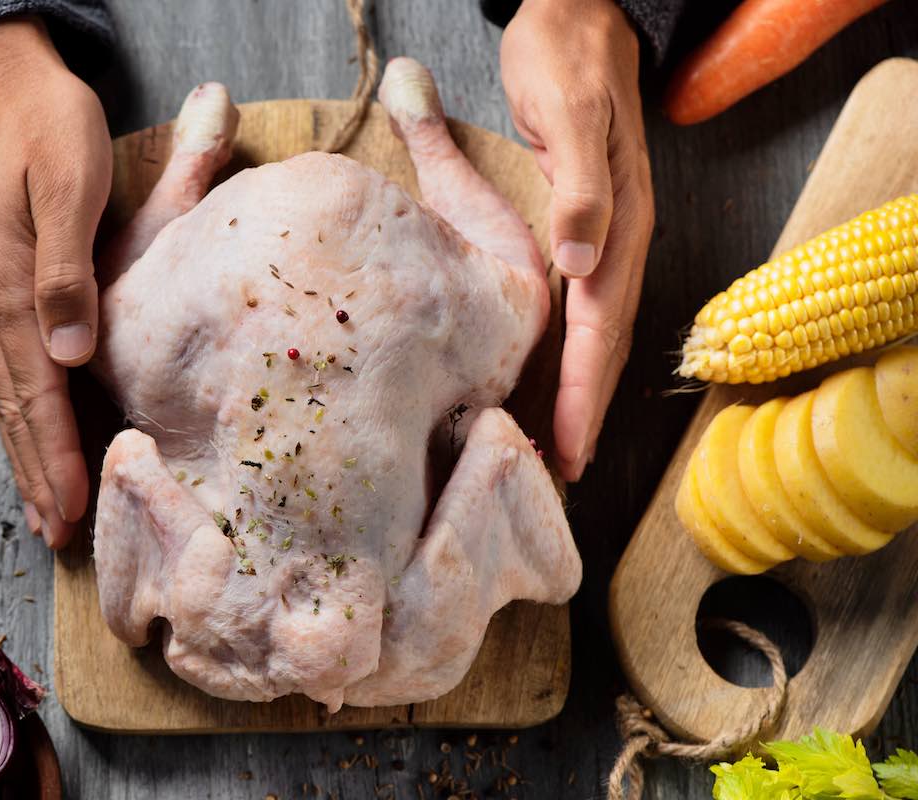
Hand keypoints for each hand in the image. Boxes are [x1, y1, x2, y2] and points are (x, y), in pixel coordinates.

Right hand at [0, 17, 112, 546]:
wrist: (6, 81)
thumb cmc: (50, 126)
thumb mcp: (67, 185)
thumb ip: (67, 270)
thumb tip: (72, 354)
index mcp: (7, 285)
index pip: (37, 391)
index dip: (56, 453)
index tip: (74, 509)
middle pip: (16, 406)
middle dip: (38, 473)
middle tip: (61, 534)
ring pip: (8, 393)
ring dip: (28, 453)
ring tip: (44, 507)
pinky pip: (8, 368)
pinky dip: (24, 414)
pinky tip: (32, 436)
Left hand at [500, 0, 653, 481]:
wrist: (575, 17)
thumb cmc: (563, 60)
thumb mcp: (568, 115)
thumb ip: (579, 188)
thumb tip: (581, 265)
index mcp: (620, 222)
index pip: (601, 325)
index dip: (584, 389)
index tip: (570, 444)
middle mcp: (618, 240)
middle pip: (603, 343)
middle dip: (584, 409)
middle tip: (560, 469)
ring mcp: (603, 238)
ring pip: (594, 331)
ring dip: (578, 390)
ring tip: (557, 444)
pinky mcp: (581, 230)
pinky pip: (579, 307)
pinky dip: (567, 352)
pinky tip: (552, 376)